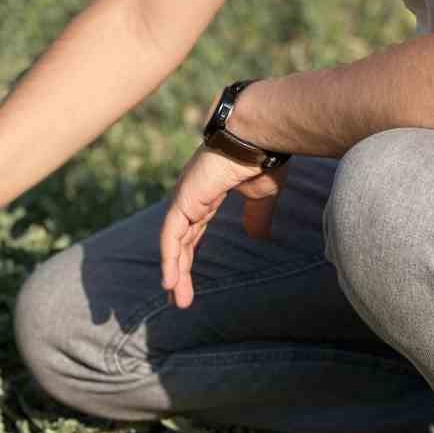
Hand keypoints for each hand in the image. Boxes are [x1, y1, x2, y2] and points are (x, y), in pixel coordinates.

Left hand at [159, 145, 286, 309]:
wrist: (259, 132)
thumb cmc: (263, 155)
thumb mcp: (262, 195)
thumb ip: (256, 216)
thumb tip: (258, 237)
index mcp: (207, 195)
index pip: (192, 233)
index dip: (188, 257)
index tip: (188, 281)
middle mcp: (191, 197)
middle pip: (180, 242)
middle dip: (179, 271)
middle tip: (178, 299)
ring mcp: (185, 197)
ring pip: (174, 242)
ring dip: (174, 272)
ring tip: (177, 300)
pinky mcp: (184, 199)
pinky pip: (172, 235)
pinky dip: (170, 258)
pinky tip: (170, 281)